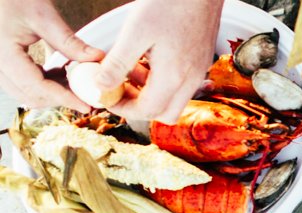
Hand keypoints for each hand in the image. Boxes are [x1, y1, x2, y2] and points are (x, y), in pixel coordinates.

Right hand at [0, 0, 99, 108]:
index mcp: (3, 52)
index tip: (86, 106)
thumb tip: (96, 58)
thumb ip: (68, 41)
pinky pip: (22, 82)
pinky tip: (61, 73)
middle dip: (59, 98)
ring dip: (51, 92)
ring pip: (25, 92)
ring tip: (75, 81)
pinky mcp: (2, 62)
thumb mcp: (43, 16)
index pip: (37, 87)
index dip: (63, 98)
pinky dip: (43, 83)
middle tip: (85, 96)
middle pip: (30, 95)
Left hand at [93, 0, 217, 122]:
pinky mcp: (199, 63)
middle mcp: (190, 80)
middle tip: (119, 90)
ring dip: (150, 94)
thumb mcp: (135, 32)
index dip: (124, 109)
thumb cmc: (169, 4)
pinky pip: (181, 85)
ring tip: (130, 70)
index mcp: (173, 76)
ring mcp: (197, 72)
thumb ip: (118, 62)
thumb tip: (102, 85)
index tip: (107, 98)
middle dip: (140, 108)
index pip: (147, 110)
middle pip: (164, 113)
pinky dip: (162, 82)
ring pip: (173, 101)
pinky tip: (148, 61)